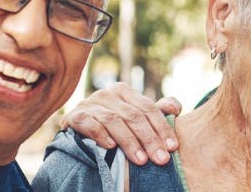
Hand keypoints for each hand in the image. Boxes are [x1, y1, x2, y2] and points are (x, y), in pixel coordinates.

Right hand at [61, 83, 182, 165]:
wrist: (77, 131)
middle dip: (149, 139)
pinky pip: (89, 123)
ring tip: (141, 160)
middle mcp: (107, 94)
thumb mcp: (134, 116)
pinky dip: (101, 134)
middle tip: (160, 159)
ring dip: (129, 141)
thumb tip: (175, 108)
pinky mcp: (74, 116)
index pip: (148, 108)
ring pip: (113, 120)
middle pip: (133, 116)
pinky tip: (111, 147)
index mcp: (124, 91)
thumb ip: (155, 112)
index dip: (162, 127)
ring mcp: (89, 103)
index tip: (172, 147)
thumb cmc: (113, 125)